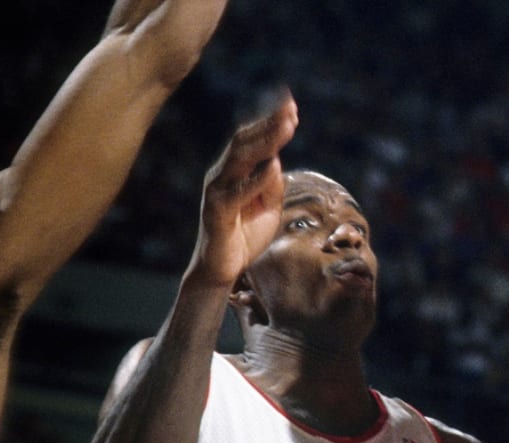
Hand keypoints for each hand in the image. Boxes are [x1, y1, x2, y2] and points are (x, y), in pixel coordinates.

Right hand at [191, 89, 298, 286]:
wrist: (222, 269)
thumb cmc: (245, 236)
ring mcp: (216, 192)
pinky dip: (255, 180)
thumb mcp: (267, 207)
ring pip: (239, 160)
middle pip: (244, 141)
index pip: (251, 139)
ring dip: (265, 142)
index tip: (292, 106)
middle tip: (291, 109)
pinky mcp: (216, 212)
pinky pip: (236, 193)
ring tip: (286, 127)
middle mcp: (221, 175)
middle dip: (269, 124)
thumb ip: (271, 185)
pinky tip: (273, 167)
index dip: (270, 122)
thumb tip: (275, 162)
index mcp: (234, 171)